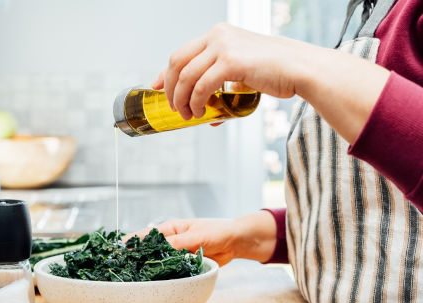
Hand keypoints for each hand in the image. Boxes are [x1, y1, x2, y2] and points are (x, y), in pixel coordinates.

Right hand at [128, 211, 277, 265]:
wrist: (236, 242)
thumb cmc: (217, 231)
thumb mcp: (196, 235)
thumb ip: (177, 243)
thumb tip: (159, 250)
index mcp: (170, 229)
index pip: (146, 235)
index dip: (132, 242)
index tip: (119, 249)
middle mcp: (170, 242)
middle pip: (149, 251)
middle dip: (137, 258)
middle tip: (123, 268)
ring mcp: (176, 254)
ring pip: (159, 263)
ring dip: (150, 269)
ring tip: (135, 278)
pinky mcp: (184, 265)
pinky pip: (171, 271)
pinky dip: (164, 276)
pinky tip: (156, 283)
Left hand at [152, 22, 389, 142]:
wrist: (300, 68)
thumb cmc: (274, 71)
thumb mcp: (241, 70)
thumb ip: (220, 82)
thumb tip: (205, 112)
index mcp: (217, 34)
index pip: (180, 53)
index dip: (163, 73)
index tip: (155, 87)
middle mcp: (217, 36)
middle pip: (176, 63)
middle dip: (170, 89)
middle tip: (174, 108)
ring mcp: (224, 47)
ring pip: (186, 76)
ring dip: (182, 100)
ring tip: (188, 115)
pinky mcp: (231, 62)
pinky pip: (202, 86)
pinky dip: (196, 102)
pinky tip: (201, 113)